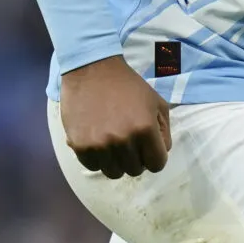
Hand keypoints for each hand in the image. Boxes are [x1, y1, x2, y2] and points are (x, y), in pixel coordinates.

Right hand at [60, 55, 171, 177]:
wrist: (93, 69)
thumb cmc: (128, 85)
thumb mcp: (156, 102)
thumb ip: (164, 130)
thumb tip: (161, 153)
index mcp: (145, 129)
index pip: (157, 164)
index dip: (155, 157)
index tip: (148, 148)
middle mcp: (123, 140)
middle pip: (135, 170)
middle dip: (136, 158)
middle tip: (129, 142)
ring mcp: (99, 145)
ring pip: (114, 173)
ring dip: (116, 161)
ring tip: (113, 142)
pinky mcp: (79, 145)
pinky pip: (93, 166)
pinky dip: (97, 158)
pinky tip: (98, 140)